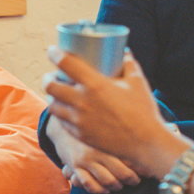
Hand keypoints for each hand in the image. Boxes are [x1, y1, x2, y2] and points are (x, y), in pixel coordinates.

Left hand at [43, 48, 179, 179]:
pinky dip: (60, 113)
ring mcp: (78, 120)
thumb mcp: (137, 81)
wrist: (145, 142)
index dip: (55, 54)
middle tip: (52, 75)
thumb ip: (129, 63)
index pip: (65, 63)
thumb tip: (124, 52)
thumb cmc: (143, 110)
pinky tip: (64, 110)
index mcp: (94, 84)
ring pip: (52, 105)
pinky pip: (62, 121)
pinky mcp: (80, 134)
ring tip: (55, 93)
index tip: (53, 51)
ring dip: (51, 97)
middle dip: (48, 78)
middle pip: (50, 86)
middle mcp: (82, 102)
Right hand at [46, 115, 141, 193]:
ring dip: (117, 186)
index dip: (143, 168)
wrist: (65, 125)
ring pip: (107, 181)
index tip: (149, 172)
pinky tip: (105, 189)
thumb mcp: (109, 126)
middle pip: (123, 173)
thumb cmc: (92, 126)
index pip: (132, 157)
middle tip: (136, 181)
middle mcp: (99, 149)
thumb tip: (151, 142)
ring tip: (121, 185)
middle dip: (133, 180)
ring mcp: (86, 159)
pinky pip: (89, 184)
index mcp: (110, 138)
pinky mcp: (75, 166)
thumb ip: (126, 134)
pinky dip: (99, 190)